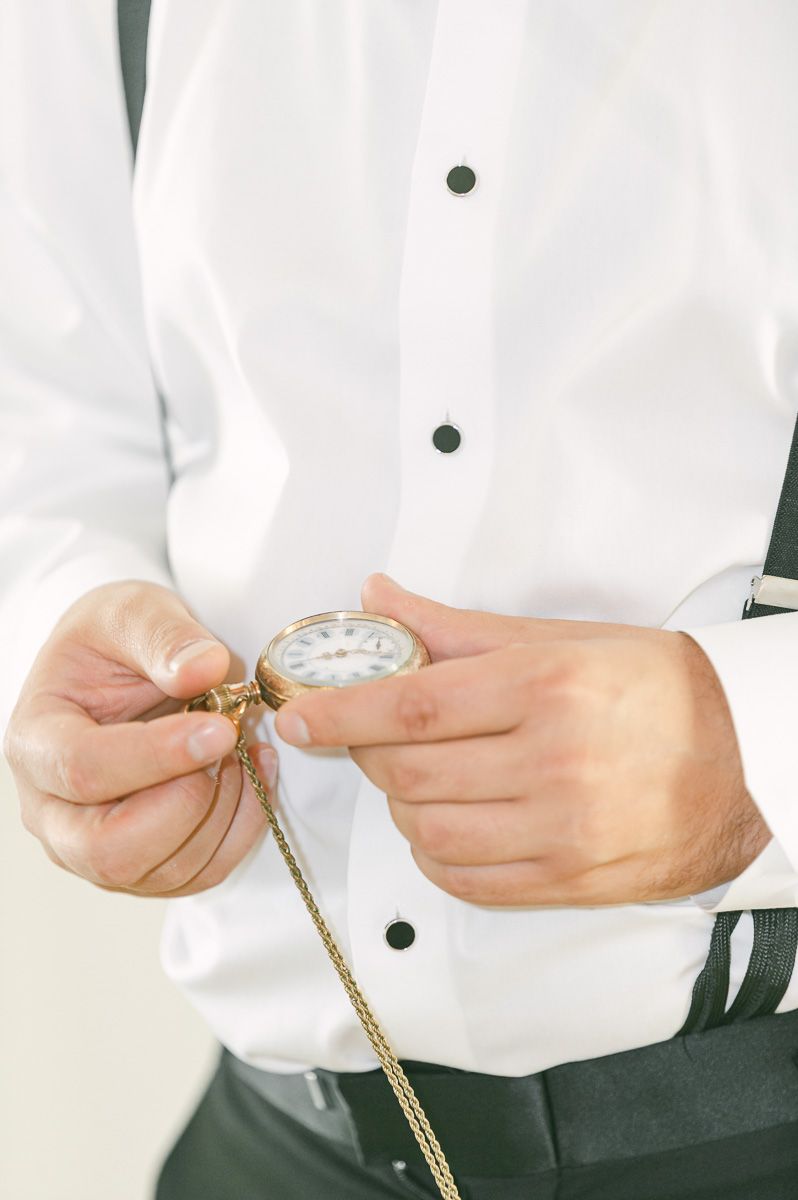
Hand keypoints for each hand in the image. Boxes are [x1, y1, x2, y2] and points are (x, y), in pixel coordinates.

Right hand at [4, 580, 275, 895]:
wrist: (120, 668)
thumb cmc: (114, 640)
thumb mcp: (133, 611)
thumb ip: (166, 636)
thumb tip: (205, 669)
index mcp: (37, 739)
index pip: (84, 771)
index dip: (157, 757)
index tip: (217, 728)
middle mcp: (52, 810)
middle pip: (111, 850)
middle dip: (188, 803)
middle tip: (226, 741)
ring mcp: (92, 847)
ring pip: (163, 871)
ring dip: (221, 813)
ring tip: (240, 747)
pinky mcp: (141, 865)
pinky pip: (198, 875)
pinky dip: (239, 830)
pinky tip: (252, 775)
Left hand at [274, 574, 769, 906]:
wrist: (746, 760)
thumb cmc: (655, 688)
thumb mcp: (559, 639)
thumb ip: (456, 626)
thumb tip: (379, 598)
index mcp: (545, 688)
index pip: (412, 706)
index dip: (341, 711)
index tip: (299, 713)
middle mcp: (552, 762)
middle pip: (409, 772)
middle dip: (367, 752)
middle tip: (368, 732)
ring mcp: (562, 831)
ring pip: (429, 832)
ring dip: (402, 803)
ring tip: (420, 775)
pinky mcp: (569, 881)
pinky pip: (466, 880)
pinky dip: (436, 853)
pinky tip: (450, 821)